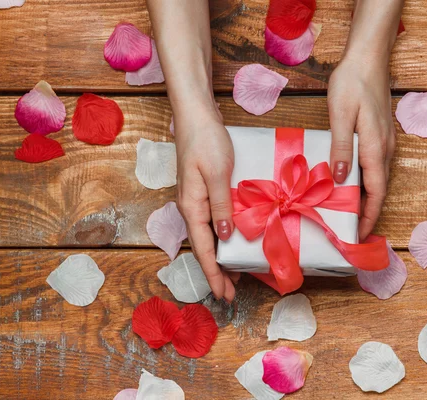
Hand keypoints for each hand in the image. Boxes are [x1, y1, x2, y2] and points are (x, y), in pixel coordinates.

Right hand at [173, 107, 239, 301]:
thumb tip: (224, 237)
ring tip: (235, 275)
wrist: (195, 116)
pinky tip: (232, 242)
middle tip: (232, 294)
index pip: (204, 249)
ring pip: (208, 237)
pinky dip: (222, 238)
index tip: (223, 294)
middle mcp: (191, 207)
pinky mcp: (203, 192)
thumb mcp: (217, 174)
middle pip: (204, 248)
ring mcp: (196, 200)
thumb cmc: (206, 141)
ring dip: (220, 257)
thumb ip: (221, 206)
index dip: (214, 273)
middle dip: (217, 272)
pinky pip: (212, 223)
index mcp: (192, 206)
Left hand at [327, 56, 395, 240]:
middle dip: (366, 212)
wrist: (368, 59)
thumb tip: (339, 179)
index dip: (369, 216)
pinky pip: (374, 166)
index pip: (376, 191)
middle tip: (349, 230)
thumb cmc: (352, 83)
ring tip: (346, 213)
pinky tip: (349, 184)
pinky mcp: (380, 135)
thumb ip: (341, 147)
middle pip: (379, 189)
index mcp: (375, 147)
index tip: (360, 235)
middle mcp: (384, 149)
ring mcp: (385, 142)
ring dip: (365, 198)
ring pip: (377, 178)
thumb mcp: (341, 115)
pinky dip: (365, 182)